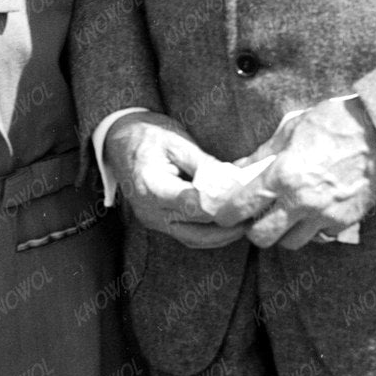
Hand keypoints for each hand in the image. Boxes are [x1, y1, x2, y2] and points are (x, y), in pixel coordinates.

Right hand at [104, 112, 248, 249]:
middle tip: (256, 216)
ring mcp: (153, 221)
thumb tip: (234, 181)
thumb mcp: (177, 141)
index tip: (247, 200)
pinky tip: (229, 225)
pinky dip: (210, 233)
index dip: (223, 206)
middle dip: (229, 226)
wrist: (119, 140)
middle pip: (198, 230)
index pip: (194, 205)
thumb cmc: (148, 135)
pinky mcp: (159, 223)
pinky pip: (188, 236)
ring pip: (195, 239)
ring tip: (247, 223)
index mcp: (152, 187)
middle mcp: (150, 211)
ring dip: (222, 236)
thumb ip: (204, 164)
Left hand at [234, 97, 375, 249]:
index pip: (242, 206)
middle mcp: (300, 201)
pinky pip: (319, 238)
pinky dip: (312, 231)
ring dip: (283, 234)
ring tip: (285, 217)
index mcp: (283, 174)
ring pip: (291, 243)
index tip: (224, 215)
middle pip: (263, 237)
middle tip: (255, 219)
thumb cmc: (336, 123)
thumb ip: (264, 153)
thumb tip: (240, 167)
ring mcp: (324, 215)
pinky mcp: (345, 222)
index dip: (227, 215)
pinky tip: (312, 214)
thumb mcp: (292, 128)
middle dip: (254, 231)